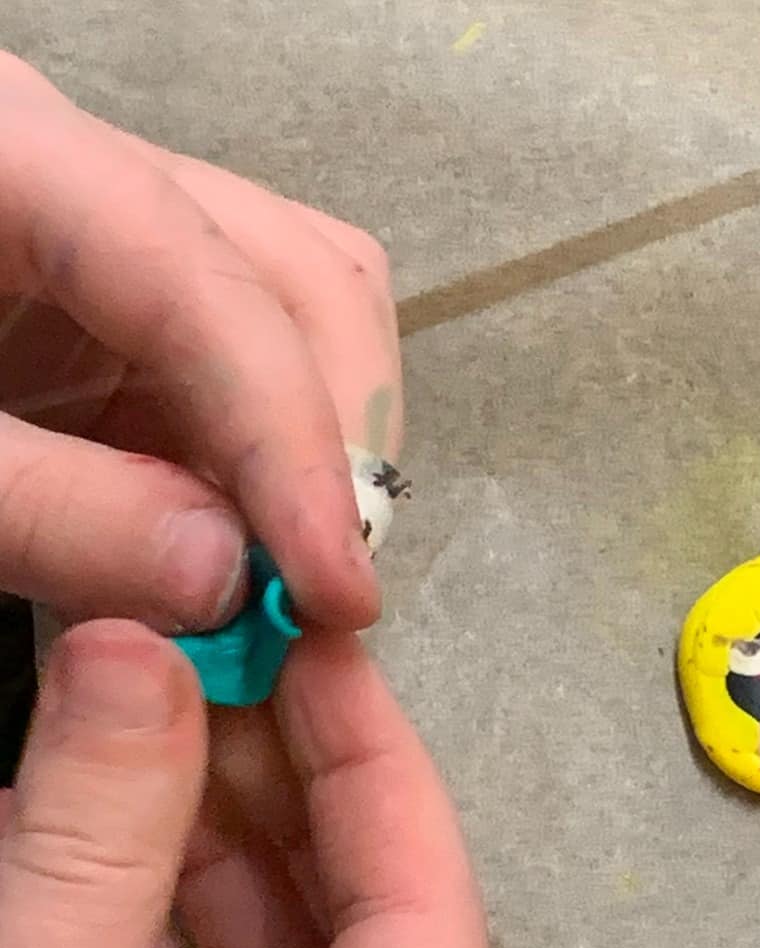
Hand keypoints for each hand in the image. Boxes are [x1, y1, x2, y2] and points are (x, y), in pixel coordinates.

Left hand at [0, 53, 401, 631]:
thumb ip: (48, 513)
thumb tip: (228, 582)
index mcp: (5, 154)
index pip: (211, 288)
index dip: (293, 445)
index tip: (337, 592)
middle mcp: (93, 182)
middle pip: (302, 279)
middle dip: (334, 444)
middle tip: (321, 592)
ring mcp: (118, 250)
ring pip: (300, 326)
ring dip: (315, 461)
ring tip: (283, 577)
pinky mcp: (119, 320)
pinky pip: (241, 387)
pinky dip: (261, 480)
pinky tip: (236, 552)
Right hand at [0, 621, 490, 947]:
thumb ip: (87, 876)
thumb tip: (136, 661)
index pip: (430, 939)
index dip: (379, 776)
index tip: (321, 649)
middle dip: (295, 805)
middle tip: (227, 668)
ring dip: (210, 861)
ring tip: (159, 721)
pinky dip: (136, 947)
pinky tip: (92, 839)